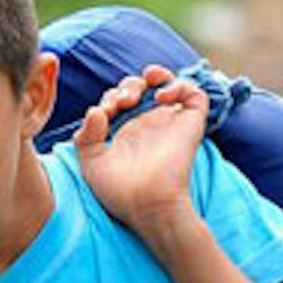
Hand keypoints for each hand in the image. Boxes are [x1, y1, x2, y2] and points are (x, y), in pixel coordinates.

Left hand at [73, 65, 204, 238]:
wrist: (146, 205)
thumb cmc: (119, 192)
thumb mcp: (91, 162)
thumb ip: (87, 135)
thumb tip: (95, 110)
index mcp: (127, 134)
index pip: (120, 101)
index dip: (110, 98)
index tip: (103, 113)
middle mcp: (149, 126)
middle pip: (142, 89)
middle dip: (127, 86)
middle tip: (120, 103)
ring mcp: (170, 124)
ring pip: (169, 84)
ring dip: (153, 78)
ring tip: (138, 92)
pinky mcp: (190, 125)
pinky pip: (195, 94)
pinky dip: (179, 85)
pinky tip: (160, 96)